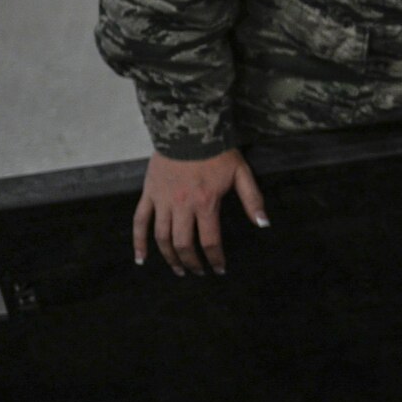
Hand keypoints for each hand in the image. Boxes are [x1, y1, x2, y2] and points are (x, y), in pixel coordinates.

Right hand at [133, 148, 266, 276]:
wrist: (189, 129)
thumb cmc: (217, 152)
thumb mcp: (242, 173)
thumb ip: (253, 200)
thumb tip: (264, 224)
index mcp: (206, 203)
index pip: (210, 242)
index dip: (215, 259)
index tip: (219, 269)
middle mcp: (182, 206)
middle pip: (183, 245)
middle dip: (192, 263)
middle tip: (198, 272)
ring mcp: (162, 201)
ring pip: (162, 238)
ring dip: (169, 258)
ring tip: (178, 269)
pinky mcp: (148, 194)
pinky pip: (139, 221)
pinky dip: (138, 242)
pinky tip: (141, 259)